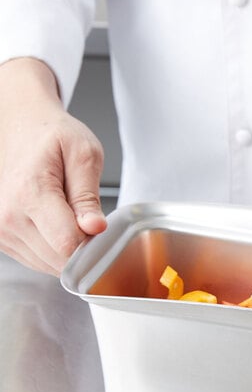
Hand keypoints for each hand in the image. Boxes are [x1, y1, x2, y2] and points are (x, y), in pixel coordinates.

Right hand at [0, 58, 106, 275]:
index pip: (68, 244)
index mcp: (30, 193)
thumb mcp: (84, 154)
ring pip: (49, 264)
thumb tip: (95, 228)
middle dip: (83, 246)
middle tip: (88, 217)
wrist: (22, 126)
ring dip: (69, 249)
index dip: (94, 244)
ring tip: (71, 215)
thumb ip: (88, 195)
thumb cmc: (54, 136)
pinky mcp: (3, 237)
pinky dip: (55, 249)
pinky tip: (59, 224)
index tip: (102, 228)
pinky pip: (38, 260)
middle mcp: (9, 215)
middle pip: (59, 259)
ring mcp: (2, 228)